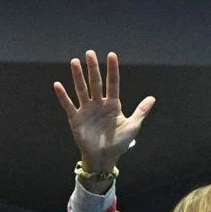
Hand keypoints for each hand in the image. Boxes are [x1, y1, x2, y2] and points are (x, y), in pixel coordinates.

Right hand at [53, 50, 155, 174]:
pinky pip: (68, 105)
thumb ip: (140, 112)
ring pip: (81, 90)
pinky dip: (63, 96)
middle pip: (96, 82)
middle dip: (93, 68)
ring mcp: (87, 110)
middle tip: (90, 53)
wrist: (104, 158)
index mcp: (113, 104)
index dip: (112, 70)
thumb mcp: (132, 127)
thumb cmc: (119, 143)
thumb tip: (152, 98)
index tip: (112, 55)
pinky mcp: (76, 119)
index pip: (113, 83)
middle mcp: (99, 104)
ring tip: (74, 62)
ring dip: (78, 76)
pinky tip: (58, 85)